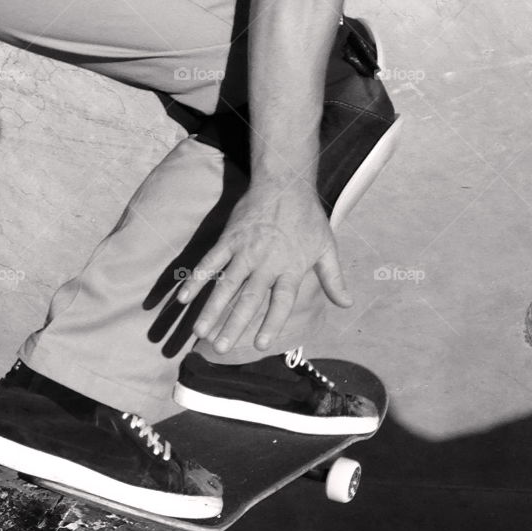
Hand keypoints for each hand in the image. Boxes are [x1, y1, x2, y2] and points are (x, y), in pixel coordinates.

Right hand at [176, 182, 352, 353]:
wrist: (286, 181)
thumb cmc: (308, 217)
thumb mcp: (326, 246)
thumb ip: (334, 278)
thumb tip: (347, 304)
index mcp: (291, 267)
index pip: (282, 300)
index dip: (272, 322)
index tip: (261, 344)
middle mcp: (267, 261)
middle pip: (249, 298)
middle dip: (234, 324)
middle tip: (221, 348)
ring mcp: (245, 249)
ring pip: (226, 284)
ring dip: (212, 308)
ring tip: (200, 332)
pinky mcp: (229, 238)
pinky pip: (210, 261)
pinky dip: (196, 279)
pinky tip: (184, 297)